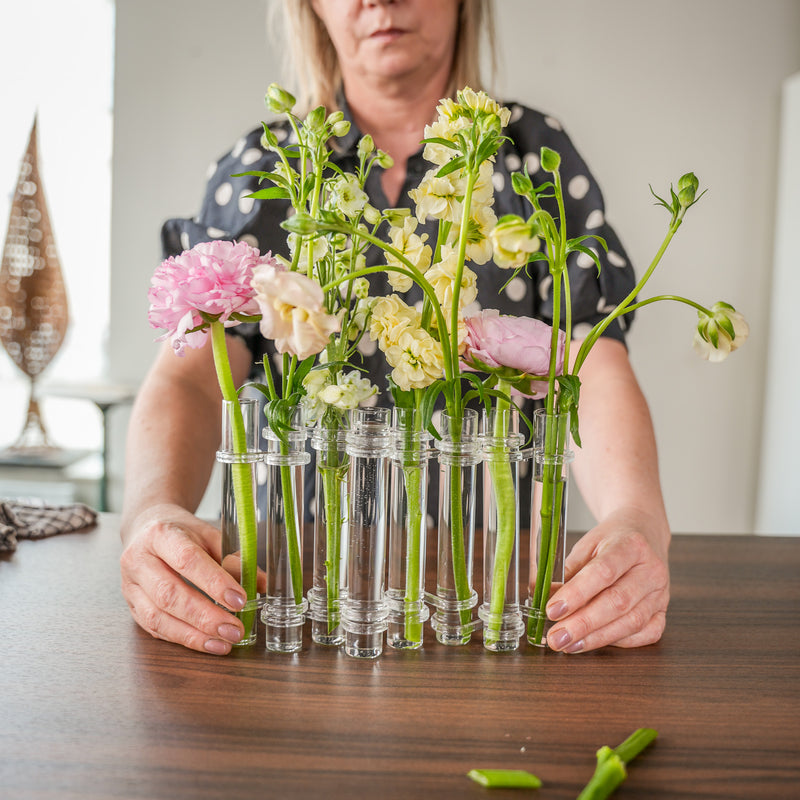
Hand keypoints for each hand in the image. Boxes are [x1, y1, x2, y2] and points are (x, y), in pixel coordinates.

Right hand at [120, 504, 253, 654]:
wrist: (145, 529)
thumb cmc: (182, 533)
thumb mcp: (209, 535)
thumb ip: (234, 559)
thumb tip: (262, 584)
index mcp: (161, 534)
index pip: (187, 560)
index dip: (214, 582)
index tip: (239, 600)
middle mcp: (139, 560)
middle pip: (169, 594)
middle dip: (205, 616)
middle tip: (234, 629)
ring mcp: (130, 585)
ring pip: (157, 617)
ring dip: (193, 635)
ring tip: (223, 642)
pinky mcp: (131, 606)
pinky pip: (154, 628)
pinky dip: (182, 638)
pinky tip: (206, 643)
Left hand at [543, 507, 669, 652]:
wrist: (644, 531)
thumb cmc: (611, 540)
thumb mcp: (587, 545)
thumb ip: (567, 571)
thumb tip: (540, 593)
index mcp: (630, 545)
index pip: (603, 572)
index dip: (576, 594)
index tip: (552, 610)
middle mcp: (650, 569)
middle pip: (617, 602)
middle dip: (583, 624)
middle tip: (556, 637)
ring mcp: (660, 592)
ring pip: (631, 622)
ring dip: (596, 638)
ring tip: (568, 645)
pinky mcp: (663, 610)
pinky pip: (645, 634)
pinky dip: (619, 641)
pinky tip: (595, 642)